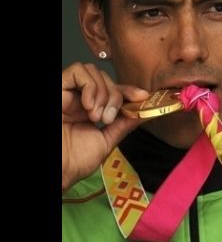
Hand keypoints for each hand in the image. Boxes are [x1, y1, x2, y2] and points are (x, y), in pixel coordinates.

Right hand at [62, 62, 149, 190]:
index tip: (142, 97)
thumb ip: (124, 124)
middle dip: (116, 96)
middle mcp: (77, 99)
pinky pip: (77, 71)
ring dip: (102, 93)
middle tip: (108, 118)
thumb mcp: (106, 141)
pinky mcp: (57, 89)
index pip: (112, 89)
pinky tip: (87, 106)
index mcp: (88, 110)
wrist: (58, 171)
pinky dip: (89, 86)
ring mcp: (66, 93)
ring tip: (95, 116)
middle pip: (105, 78)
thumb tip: (145, 111)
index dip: (128, 90)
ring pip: (93, 71)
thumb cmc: (74, 161)